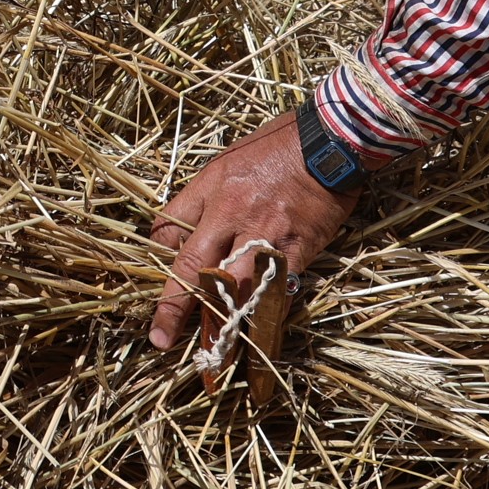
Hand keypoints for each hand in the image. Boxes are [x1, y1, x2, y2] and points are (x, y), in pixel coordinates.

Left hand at [148, 109, 361, 351]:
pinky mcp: (297, 249)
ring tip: (211, 348)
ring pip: (232, 287)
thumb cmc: (279, 143)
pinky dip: (264, 312)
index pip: (169, 227)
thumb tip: (186, 227)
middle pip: (193, 267)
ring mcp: (264, 234)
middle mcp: (231, 214)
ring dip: (219, 319)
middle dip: (175, 306)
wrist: (331, 140)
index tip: (157, 278)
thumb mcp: (229, 158)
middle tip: (161, 338)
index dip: (159, 258)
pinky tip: (257, 332)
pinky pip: (274, 289)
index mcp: (212, 187)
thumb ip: (207, 193)